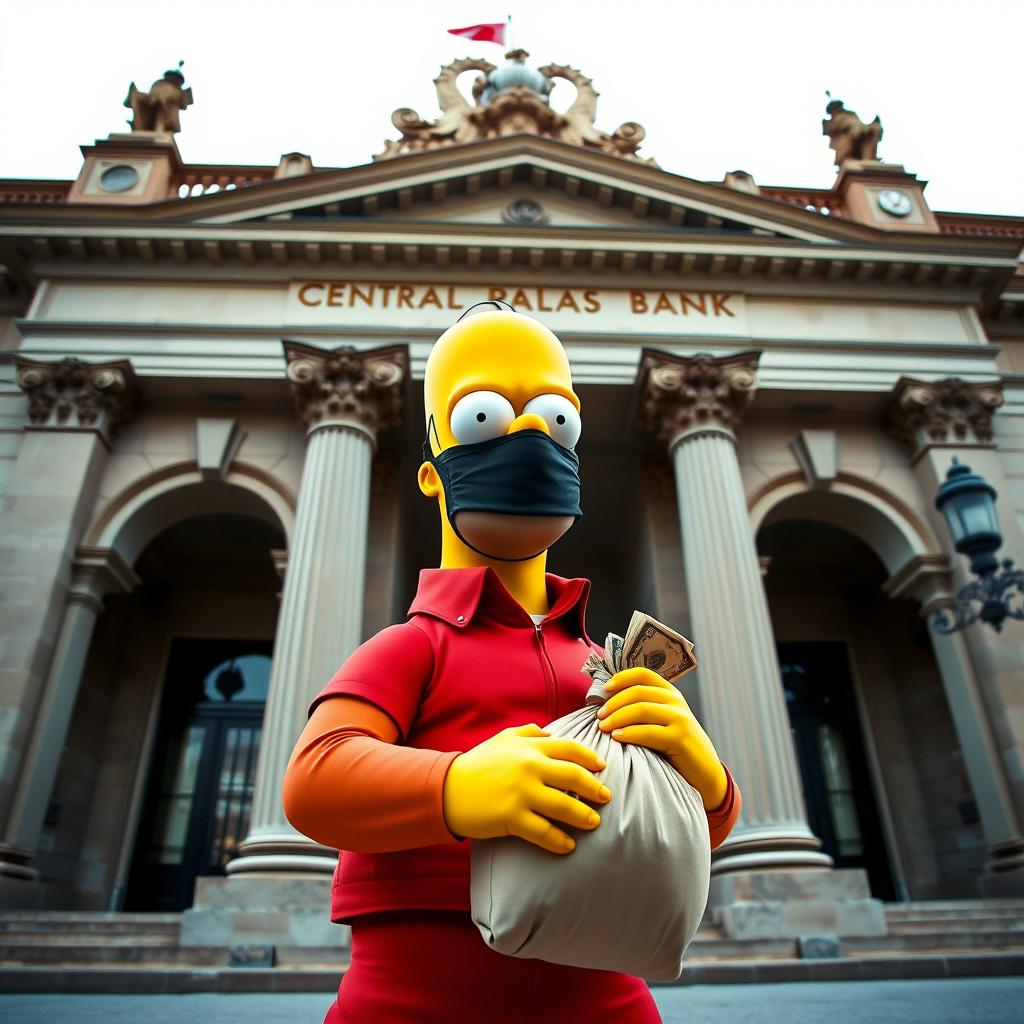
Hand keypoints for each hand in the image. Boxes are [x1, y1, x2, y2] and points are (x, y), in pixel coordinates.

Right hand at [443, 724, 610, 854]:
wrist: (447, 788)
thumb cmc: (478, 763)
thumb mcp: (503, 738)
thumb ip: (529, 732)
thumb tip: (550, 732)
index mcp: (530, 747)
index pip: (571, 749)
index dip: (591, 758)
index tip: (602, 768)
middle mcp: (530, 767)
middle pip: (574, 777)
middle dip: (595, 789)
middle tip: (606, 798)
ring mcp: (522, 793)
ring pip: (565, 807)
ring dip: (584, 817)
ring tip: (594, 823)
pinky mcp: (512, 818)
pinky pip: (544, 832)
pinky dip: (560, 841)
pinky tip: (569, 846)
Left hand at [597, 667, 727, 810]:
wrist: (704, 772)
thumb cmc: (675, 747)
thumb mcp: (662, 721)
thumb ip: (644, 709)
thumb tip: (607, 703)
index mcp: (670, 692)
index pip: (643, 674)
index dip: (621, 678)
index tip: (605, 689)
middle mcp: (676, 701)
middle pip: (637, 692)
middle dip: (613, 703)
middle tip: (599, 715)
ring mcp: (680, 718)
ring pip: (640, 710)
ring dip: (617, 717)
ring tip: (603, 727)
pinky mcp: (680, 738)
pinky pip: (648, 732)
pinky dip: (629, 733)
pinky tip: (617, 737)